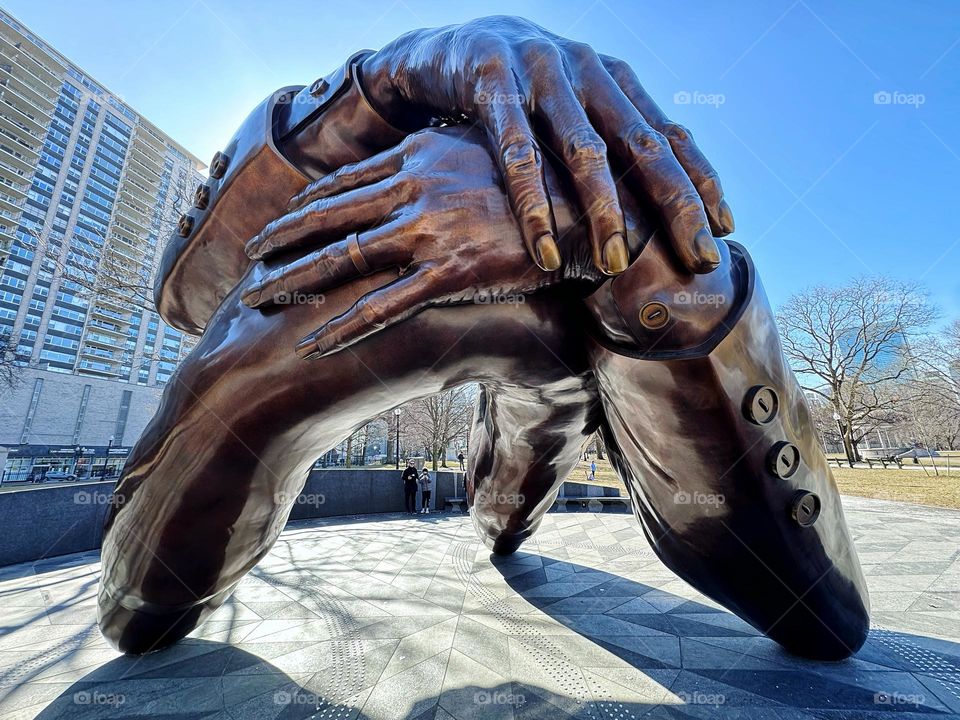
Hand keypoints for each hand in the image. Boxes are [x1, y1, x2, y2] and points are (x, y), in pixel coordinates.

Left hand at [243, 127, 583, 358]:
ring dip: (293, 280)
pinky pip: (383, 306)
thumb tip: (411, 152)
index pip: (343, 182)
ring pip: (343, 260)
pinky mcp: (450, 275)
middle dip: (279, 241)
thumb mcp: (483, 146)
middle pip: (327, 218)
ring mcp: (429, 233)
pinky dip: (342, 327)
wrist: (591, 205)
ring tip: (256, 299)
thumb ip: (438, 151)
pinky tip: (312, 343)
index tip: (278, 222)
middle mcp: (414, 190)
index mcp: (419, 158)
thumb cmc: (541, 176)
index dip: (303, 204)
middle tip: (246, 260)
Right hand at [359, 15, 732, 274]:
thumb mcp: (569, 106)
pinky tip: (544, 249)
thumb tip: (655, 201)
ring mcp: (541, 75)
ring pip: (584, 151)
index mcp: (612, 80)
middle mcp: (586, 72)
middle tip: (701, 257)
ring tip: (617, 264)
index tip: (726, 230)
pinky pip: (517, 153)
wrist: (441, 47)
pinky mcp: (492, 84)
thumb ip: (605, 139)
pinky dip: (533, 204)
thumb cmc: (516, 91)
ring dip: (606, 211)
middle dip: (677, 204)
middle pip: (643, 144)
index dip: (701, 181)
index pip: (669, 133)